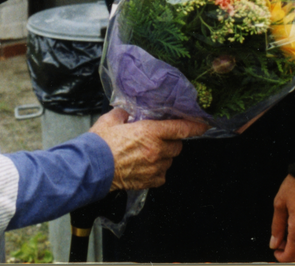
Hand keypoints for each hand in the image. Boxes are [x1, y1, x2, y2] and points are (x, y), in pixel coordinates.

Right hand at [89, 108, 207, 190]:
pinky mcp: (150, 181)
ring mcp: (155, 168)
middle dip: (171, 141)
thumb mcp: (111, 120)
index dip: (195, 126)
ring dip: (163, 156)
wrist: (91, 169)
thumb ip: (124, 113)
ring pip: (169, 160)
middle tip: (157, 139)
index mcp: (150, 132)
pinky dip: (157, 170)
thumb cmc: (100, 144)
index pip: (181, 128)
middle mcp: (157, 150)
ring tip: (146, 154)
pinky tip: (144, 166)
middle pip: (177, 146)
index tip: (203, 124)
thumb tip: (128, 112)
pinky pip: (161, 174)